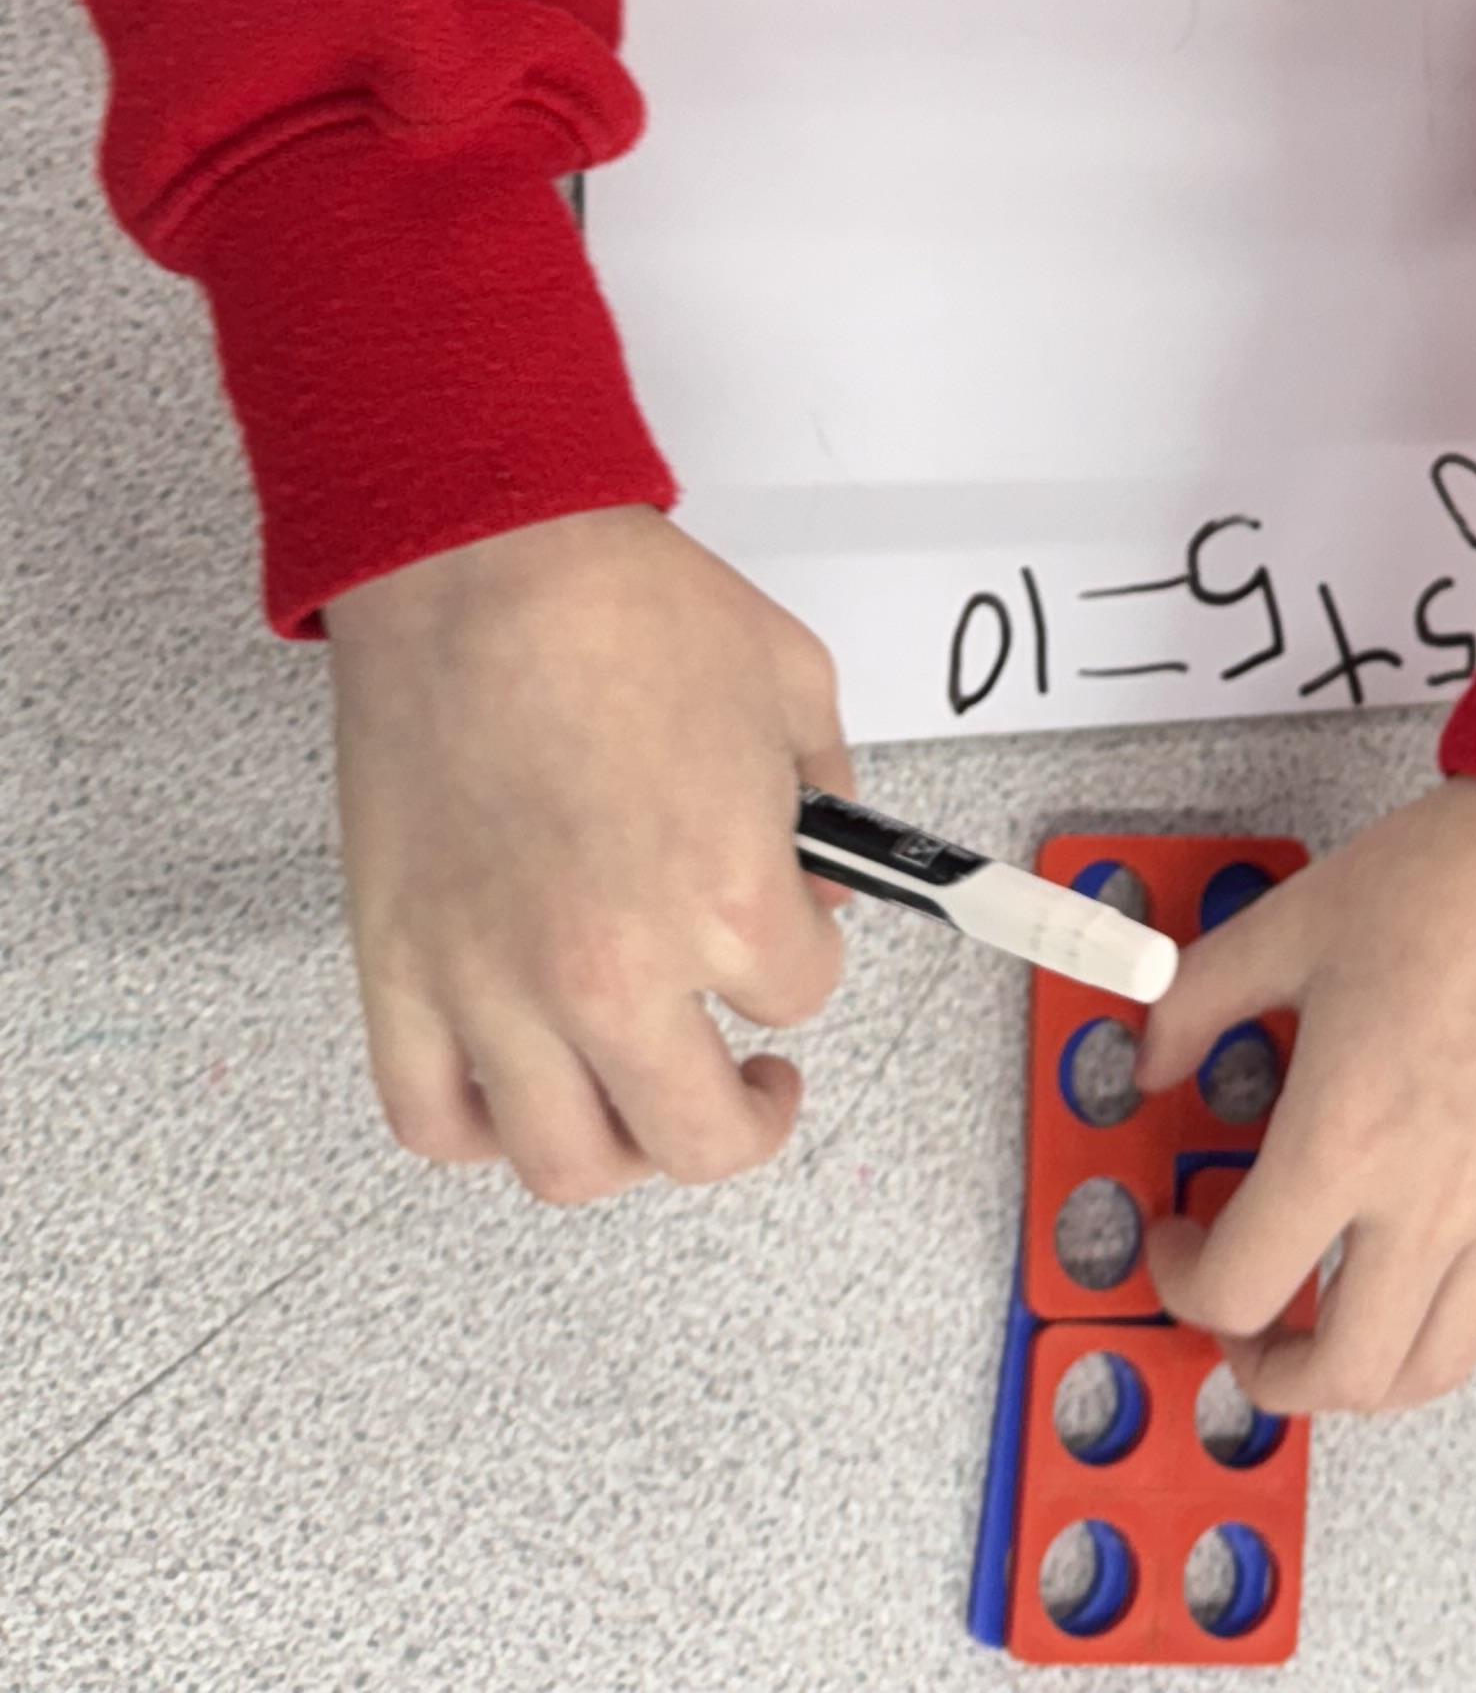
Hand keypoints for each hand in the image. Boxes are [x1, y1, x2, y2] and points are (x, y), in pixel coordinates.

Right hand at [323, 505, 855, 1202]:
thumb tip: (819, 884)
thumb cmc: (622, 604)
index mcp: (723, 899)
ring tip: (645, 1105)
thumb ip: (828, 800)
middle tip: (755, 1087)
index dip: (803, 961)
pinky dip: (481, 1131)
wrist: (481, 559)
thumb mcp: (792, 684)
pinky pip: (434, 1119)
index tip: (789, 933)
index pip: (799, 995)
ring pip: (569, 1162)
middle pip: (699, 1135)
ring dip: (625, 1150)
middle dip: (748, 1118)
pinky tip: (522, 1093)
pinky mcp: (401, 974)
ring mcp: (495, 986)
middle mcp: (611, 971)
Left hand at [1133, 776, 1475, 1415]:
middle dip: (1265, 1374)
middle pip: (1338, 1376)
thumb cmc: (1449, 881)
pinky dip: (1435, 1308)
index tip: (1175, 1241)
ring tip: (1322, 1323)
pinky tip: (1407, 1243)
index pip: (1238, 1290)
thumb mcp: (1286, 925)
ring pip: (1428, 1371)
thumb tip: (1149, 1061)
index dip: (1180, 1282)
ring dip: (1359, 1374)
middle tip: (1239, 1324)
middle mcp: (1430, 1200)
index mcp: (1345, 1138)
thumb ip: (1193, 1002)